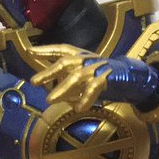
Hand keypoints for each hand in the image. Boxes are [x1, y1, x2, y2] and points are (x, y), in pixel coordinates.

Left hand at [32, 48, 158, 114]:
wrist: (130, 78)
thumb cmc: (100, 77)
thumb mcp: (81, 78)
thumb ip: (66, 83)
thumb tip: (49, 95)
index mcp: (80, 56)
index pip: (61, 49)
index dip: (45, 50)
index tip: (28, 51)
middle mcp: (87, 59)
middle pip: (66, 62)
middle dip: (49, 71)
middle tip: (34, 82)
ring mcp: (97, 67)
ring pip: (77, 76)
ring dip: (62, 89)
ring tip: (50, 100)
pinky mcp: (107, 78)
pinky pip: (93, 88)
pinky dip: (85, 99)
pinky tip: (78, 109)